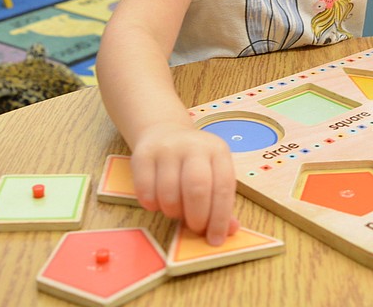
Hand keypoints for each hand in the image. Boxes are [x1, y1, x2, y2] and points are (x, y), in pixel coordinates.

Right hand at [130, 123, 239, 245]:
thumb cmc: (195, 163)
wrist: (165, 132)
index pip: (223, 187)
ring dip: (173, 212)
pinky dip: (152, 205)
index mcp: (218, 151)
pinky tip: (157, 202)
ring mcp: (167, 148)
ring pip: (169, 192)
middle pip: (197, 188)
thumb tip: (229, 231)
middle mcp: (194, 146)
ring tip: (176, 211)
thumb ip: (222, 203)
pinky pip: (145, 190)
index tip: (215, 240)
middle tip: (194, 227)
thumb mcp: (214, 174)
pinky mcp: (142, 154)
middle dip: (197, 217)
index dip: (220, 218)